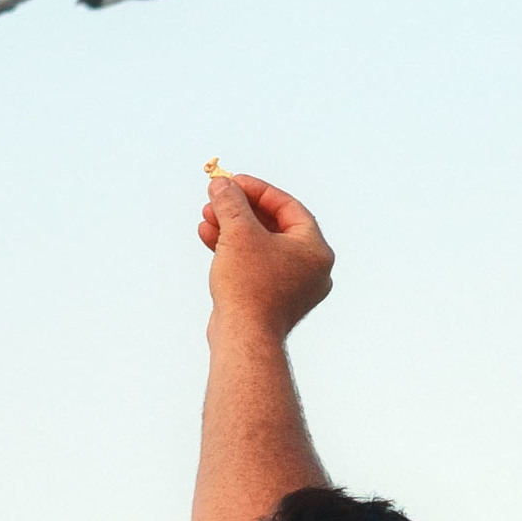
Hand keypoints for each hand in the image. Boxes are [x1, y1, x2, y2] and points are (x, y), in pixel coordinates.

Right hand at [199, 172, 333, 341]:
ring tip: (206, 216)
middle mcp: (310, 268)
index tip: (233, 181)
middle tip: (217, 197)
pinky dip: (233, 251)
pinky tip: (207, 236)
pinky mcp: (272, 300)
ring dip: (233, 228)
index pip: (288, 207)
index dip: (258, 190)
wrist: (244, 339)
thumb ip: (232, 203)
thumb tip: (222, 184)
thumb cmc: (249, 286)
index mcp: (315, 249)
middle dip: (241, 210)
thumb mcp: (239, 232)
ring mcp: (292, 287)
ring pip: (260, 246)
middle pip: (273, 226)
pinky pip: (254, 266)